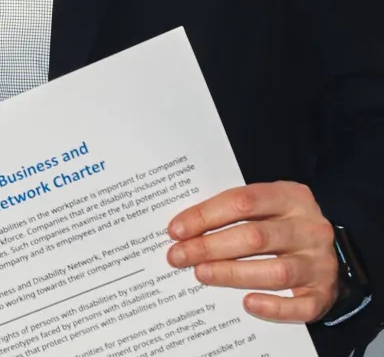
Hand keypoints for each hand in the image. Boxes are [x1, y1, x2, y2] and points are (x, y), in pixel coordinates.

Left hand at [167, 181, 338, 321]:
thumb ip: (232, 212)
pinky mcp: (325, 292)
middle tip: (178, 256)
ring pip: (276, 271)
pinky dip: (273, 307)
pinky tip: (247, 302)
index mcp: (291, 197)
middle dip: (210, 247)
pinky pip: (300, 305)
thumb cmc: (281, 223)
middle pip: (255, 237)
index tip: (176, 230)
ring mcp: (321, 262)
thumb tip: (183, 230)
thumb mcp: (264, 205)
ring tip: (201, 274)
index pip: (242, 201)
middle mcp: (310, 228)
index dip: (205, 215)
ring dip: (232, 274)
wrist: (326, 248)